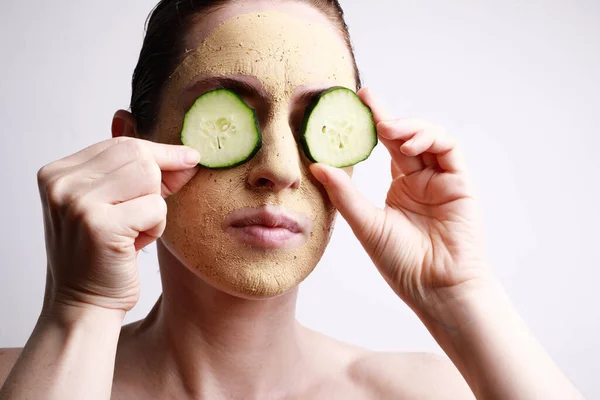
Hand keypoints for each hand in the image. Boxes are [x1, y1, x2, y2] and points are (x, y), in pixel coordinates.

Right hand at [37, 137, 199, 313]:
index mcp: (58, 173)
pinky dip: (156, 227)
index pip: (122, 145)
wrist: (85, 303)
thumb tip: (189, 155)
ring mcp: (77, 202)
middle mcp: (61, 183)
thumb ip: (143, 175)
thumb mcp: (117, 205)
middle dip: (159, 181)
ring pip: (148, 177)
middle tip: (150, 212)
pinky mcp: (100, 225)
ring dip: (156, 207)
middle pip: (138, 156)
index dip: (160, 152)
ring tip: (136, 230)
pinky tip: (135, 244)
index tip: (189, 158)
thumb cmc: (105, 254)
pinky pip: (155, 208)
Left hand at [310, 88, 492, 321]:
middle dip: (386, 115)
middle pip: (404, 137)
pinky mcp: (460, 183)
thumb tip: (316, 166)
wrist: (436, 290)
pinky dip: (430, 139)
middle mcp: (421, 180)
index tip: (352, 105)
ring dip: (408, 127)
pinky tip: (409, 144)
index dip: (372, 125)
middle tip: (366, 98)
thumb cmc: (403, 264)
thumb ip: (345, 194)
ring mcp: (442, 180)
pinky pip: (448, 149)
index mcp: (401, 188)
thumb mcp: (367, 225)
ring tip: (386, 128)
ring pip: (428, 137)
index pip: (386, 148)